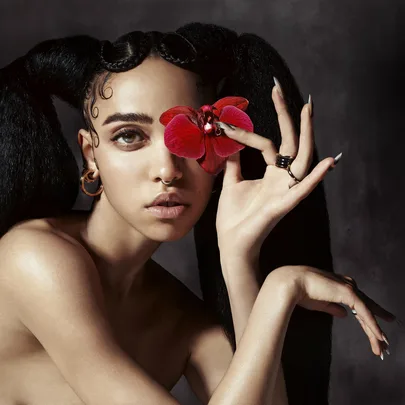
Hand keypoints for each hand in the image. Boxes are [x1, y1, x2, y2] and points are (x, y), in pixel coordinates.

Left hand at [215, 82, 339, 259]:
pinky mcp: (283, 206)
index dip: (248, 131)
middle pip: (290, 143)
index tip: (226, 122)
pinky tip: (330, 161)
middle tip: (279, 89)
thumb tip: (230, 145)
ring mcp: (285, 191)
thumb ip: (234, 164)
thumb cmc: (233, 217)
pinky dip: (316, 177)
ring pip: (302, 159)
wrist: (231, 243)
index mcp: (270, 174)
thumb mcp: (231, 183)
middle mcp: (282, 179)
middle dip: (286, 116)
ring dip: (307, 135)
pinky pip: (304, 190)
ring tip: (308, 111)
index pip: (267, 143)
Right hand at [267, 265, 395, 357]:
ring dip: (375, 332)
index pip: (358, 304)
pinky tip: (378, 338)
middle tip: (384, 343)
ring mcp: (349, 288)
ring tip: (382, 347)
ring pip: (367, 313)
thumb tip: (345, 314)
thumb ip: (333, 307)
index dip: (366, 319)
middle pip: (367, 308)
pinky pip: (364, 313)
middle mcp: (347, 284)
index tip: (374, 333)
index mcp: (339, 285)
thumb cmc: (301, 292)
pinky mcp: (348, 293)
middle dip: (375, 326)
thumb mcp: (320, 303)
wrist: (291, 283)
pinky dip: (372, 326)